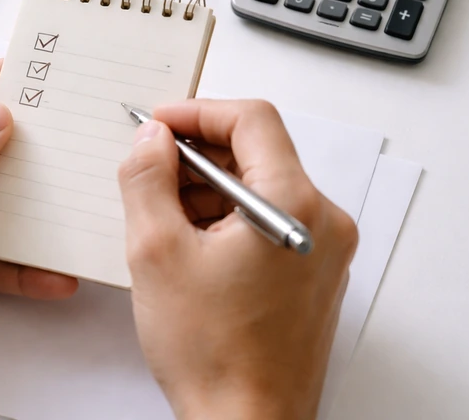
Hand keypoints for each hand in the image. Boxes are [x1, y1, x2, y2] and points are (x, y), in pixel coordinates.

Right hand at [117, 100, 357, 419]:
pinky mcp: (311, 273)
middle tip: (149, 172)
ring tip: (162, 221)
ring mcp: (321, 250)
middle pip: (257, 152)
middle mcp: (322, 223)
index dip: (197, 113)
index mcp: (294, 207)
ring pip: (259, 187)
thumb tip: (150, 138)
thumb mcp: (156, 251)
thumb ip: (146, 178)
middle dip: (196, 155)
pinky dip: (225, 218)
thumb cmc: (214, 355)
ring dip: (207, 189)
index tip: (159, 123)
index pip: (251, 120)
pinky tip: (187, 246)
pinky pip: (267, 220)